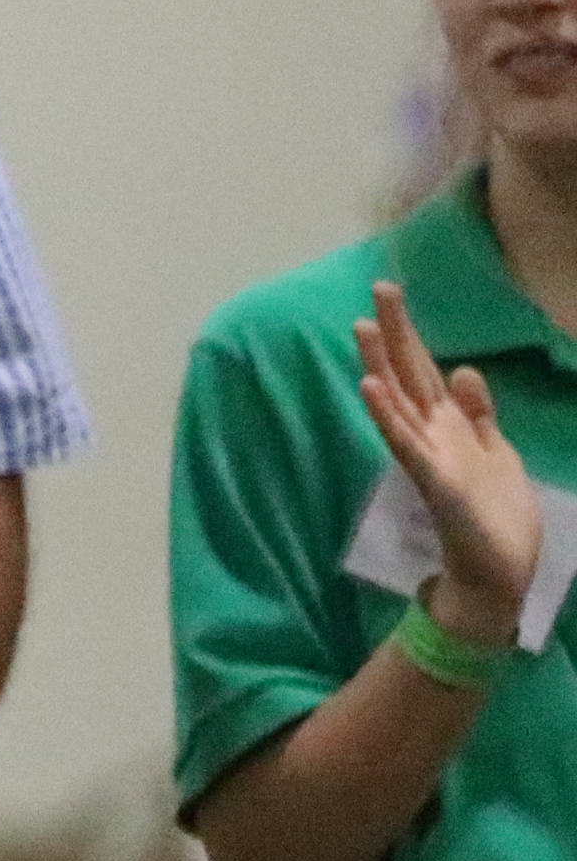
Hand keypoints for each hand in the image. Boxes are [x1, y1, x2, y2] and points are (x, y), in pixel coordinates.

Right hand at [360, 278, 541, 643]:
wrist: (497, 571)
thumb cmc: (495, 516)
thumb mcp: (496, 451)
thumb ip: (478, 414)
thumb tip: (464, 369)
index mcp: (449, 426)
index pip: (423, 370)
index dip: (409, 333)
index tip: (391, 294)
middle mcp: (432, 434)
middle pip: (408, 375)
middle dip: (394, 333)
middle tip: (379, 289)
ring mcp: (428, 455)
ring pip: (398, 402)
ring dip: (380, 366)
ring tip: (363, 328)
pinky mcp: (432, 478)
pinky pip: (405, 442)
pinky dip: (387, 415)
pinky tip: (370, 388)